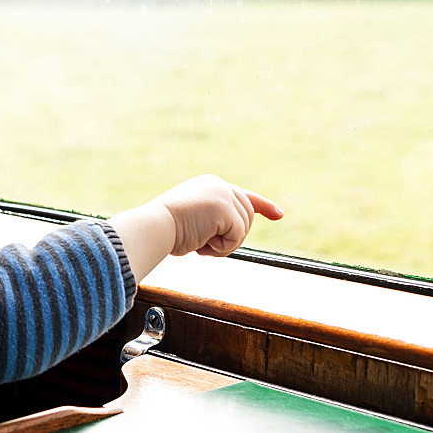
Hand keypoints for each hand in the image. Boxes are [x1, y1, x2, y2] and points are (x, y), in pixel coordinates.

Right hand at [108, 174, 282, 282]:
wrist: (153, 227)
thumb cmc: (165, 230)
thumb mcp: (193, 220)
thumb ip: (214, 220)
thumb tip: (232, 233)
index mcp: (211, 184)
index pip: (244, 196)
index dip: (263, 206)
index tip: (279, 215)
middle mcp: (220, 185)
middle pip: (247, 218)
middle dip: (231, 238)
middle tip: (204, 244)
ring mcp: (224, 194)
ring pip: (243, 228)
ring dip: (224, 244)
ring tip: (199, 242)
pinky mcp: (225, 207)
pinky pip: (237, 236)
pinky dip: (222, 247)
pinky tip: (202, 242)